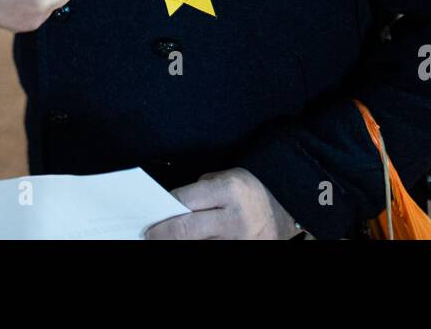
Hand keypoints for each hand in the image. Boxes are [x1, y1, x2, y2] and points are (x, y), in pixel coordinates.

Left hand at [144, 168, 297, 239]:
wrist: (282, 208)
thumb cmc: (247, 191)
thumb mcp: (225, 179)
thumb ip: (198, 192)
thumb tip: (169, 207)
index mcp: (228, 191)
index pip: (184, 201)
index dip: (162, 210)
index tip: (148, 218)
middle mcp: (233, 218)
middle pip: (185, 230)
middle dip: (161, 234)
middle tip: (148, 235)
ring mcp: (238, 240)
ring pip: (197, 245)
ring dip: (177, 242)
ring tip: (164, 239)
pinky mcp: (241, 252)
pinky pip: (210, 250)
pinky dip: (197, 247)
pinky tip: (190, 243)